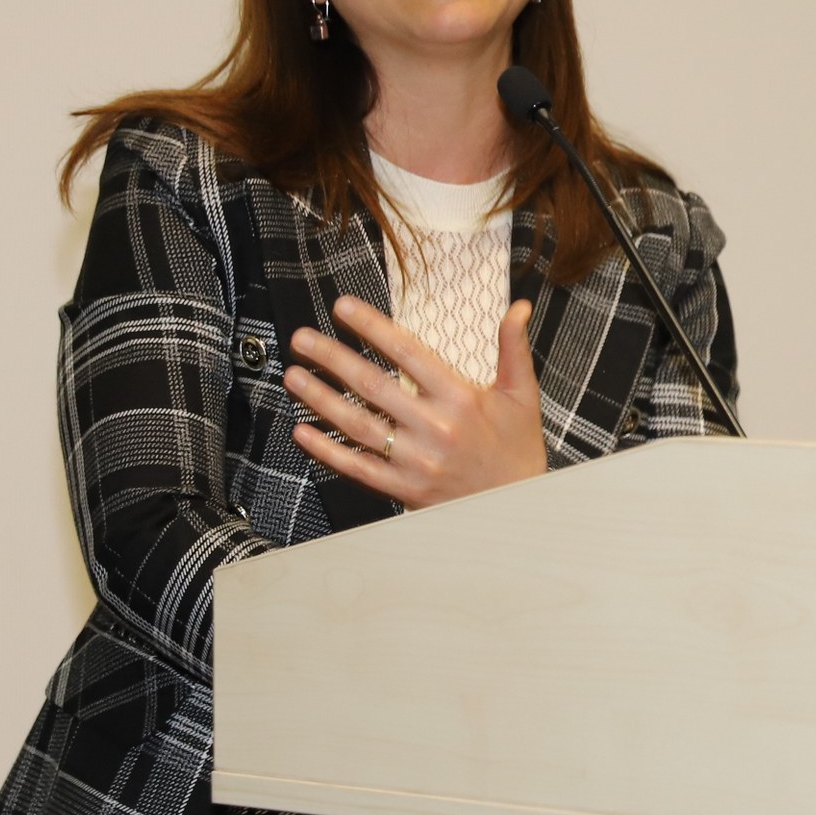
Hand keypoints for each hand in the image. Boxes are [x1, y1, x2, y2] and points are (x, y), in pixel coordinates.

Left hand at [285, 295, 546, 508]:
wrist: (517, 507)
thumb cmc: (517, 448)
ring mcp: (415, 461)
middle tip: (301, 339)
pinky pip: (356, 467)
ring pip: (357, 424)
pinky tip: (302, 432)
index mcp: (461, 398)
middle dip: (331, 358)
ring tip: (293, 376)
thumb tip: (519, 307)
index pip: (408, 353)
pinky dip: (326, 451)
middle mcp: (434, 428)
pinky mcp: (403, 489)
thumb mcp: (522, 395)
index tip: (342, 307)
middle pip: (372, 385)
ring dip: (319, 398)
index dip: (373, 327)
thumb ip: (514, 348)